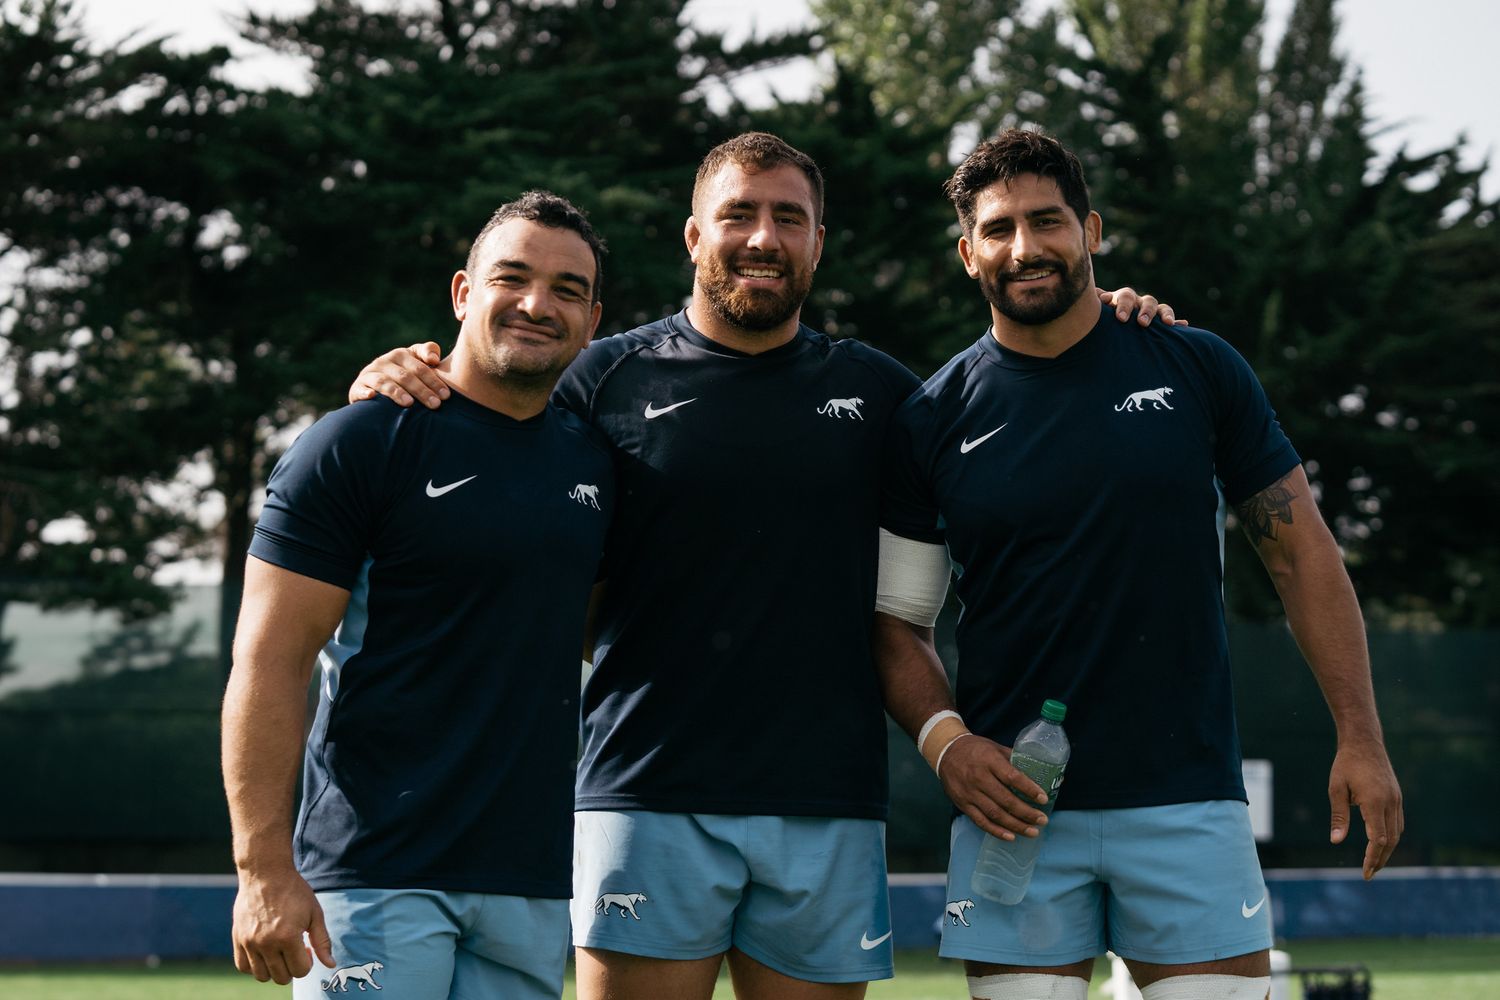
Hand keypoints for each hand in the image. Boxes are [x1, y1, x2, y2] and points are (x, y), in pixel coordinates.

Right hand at [231, 868, 335, 983]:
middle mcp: (266, 943)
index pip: (300, 971)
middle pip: (281, 977)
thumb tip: (330, 964)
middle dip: (292, 968)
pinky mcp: (237, 938)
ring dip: (274, 969)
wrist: (265, 873)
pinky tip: (264, 953)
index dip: (308, 963)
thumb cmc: (294, 891)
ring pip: (261, 976)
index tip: (307, 949)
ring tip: (279, 951)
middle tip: (294, 950)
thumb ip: (322, 941)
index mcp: (288, 937)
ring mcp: (249, 942)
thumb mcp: (315, 913)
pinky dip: (254, 966)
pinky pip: (242, 966)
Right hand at [347, 341, 448, 408]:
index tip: (446, 395)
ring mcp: (369, 374)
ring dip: (397, 392)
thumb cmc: (404, 375)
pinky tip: (372, 396)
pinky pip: (360, 389)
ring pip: (384, 382)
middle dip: (421, 390)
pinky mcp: (357, 387)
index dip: (433, 380)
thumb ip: (428, 353)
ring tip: (409, 403)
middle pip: (405, 376)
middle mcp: (384, 362)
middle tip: (435, 404)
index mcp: (401, 355)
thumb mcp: (416, 362)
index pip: (420, 367)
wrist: (374, 387)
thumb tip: (434, 359)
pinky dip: (365, 392)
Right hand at [937, 735, 1050, 840]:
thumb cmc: (976, 749)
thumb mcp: (996, 748)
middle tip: (1042, 820)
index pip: (1012, 777)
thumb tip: (1044, 772)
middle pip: (1005, 800)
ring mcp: (969, 793)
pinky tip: (1011, 837)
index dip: (1029, 789)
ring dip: (1015, 825)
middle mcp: (978, 778)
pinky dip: (996, 831)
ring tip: (1033, 832)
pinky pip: (980, 821)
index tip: (1043, 799)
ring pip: (994, 814)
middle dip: (1026, 813)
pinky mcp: (962, 804)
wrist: (946, 752)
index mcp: (989, 760)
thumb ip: (1017, 760)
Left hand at [1097, 286, 1187, 326]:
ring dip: (1164, 314)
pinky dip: (1177, 322)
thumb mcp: (1097, 312)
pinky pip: (1170, 321)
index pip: (1126, 296)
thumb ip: (1096, 302)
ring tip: (1167, 323)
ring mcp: (1150, 312)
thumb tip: (1099, 296)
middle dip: (1145, 311)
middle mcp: (1139, 303)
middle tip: (1142, 323)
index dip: (1124, 305)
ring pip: (1160, 308)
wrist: (1107, 326)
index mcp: (1123, 298)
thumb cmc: (1100, 319)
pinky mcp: (1159, 323)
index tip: (1121, 318)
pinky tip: (1184, 325)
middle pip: (1147, 301)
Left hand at [1328, 739, 1403, 878]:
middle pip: (1391, 841)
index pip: (1378, 839)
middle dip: (1381, 859)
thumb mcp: (1336, 789)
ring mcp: (1397, 800)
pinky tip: (1382, 844)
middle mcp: (1390, 803)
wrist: (1364, 742)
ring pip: (1397, 833)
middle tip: (1369, 873)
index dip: (1372, 857)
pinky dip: (1391, 837)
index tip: (1365, 872)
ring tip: (1375, 863)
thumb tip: (1336, 841)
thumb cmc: (1345, 764)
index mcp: (1374, 802)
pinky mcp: (1397, 797)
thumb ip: (1339, 816)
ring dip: (1388, 850)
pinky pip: (1398, 823)